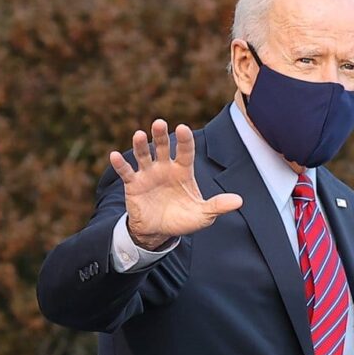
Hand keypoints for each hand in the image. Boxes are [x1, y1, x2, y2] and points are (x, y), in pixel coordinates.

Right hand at [109, 119, 242, 248]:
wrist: (159, 231)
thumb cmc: (183, 219)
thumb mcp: (203, 215)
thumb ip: (218, 206)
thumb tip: (239, 201)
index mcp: (183, 171)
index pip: (185, 151)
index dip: (184, 141)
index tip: (183, 129)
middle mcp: (165, 167)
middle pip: (162, 147)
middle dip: (160, 135)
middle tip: (159, 123)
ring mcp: (148, 174)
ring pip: (143, 155)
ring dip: (140, 145)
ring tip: (138, 134)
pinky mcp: (133, 184)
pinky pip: (126, 172)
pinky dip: (120, 164)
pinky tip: (114, 156)